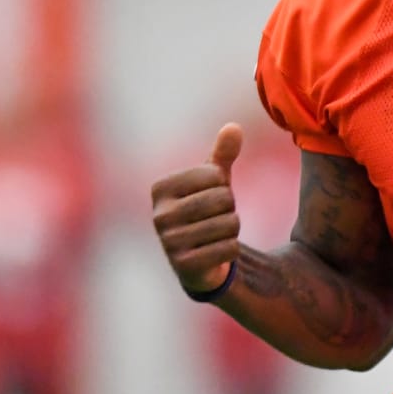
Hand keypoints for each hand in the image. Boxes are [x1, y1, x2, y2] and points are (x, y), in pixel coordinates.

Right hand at [150, 123, 243, 294]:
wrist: (198, 261)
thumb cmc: (204, 212)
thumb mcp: (213, 182)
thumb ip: (222, 154)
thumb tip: (233, 127)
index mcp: (160, 188)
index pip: (214, 175)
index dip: (223, 186)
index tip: (210, 197)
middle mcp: (159, 215)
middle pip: (223, 199)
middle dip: (230, 208)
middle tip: (216, 218)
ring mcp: (169, 242)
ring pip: (229, 224)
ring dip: (232, 229)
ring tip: (215, 234)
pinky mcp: (184, 266)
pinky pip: (229, 248)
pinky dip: (231, 249)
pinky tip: (217, 252)